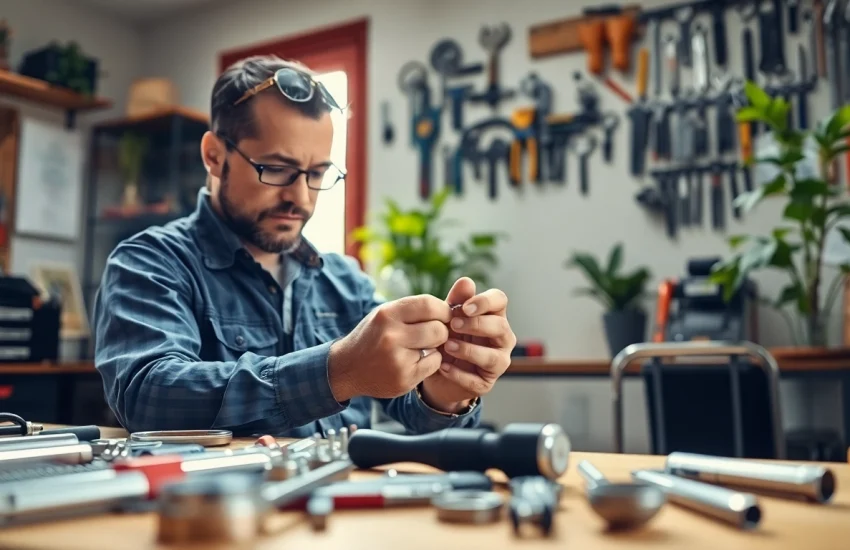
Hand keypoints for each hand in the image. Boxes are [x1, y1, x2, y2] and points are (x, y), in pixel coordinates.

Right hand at [328, 294, 451, 400]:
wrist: (347, 368)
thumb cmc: (373, 336)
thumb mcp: (386, 315)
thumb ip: (414, 309)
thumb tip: (454, 308)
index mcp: (387, 314)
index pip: (429, 304)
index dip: (443, 310)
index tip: (443, 315)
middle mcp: (391, 335)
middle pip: (438, 328)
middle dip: (442, 330)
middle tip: (434, 334)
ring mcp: (397, 359)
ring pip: (438, 347)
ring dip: (436, 346)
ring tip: (422, 346)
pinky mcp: (404, 379)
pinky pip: (434, 364)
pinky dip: (430, 362)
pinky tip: (415, 361)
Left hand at [420, 277, 515, 412]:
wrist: (435, 370)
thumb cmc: (448, 336)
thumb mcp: (447, 317)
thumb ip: (456, 301)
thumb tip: (466, 281)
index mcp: (494, 315)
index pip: (500, 300)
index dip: (485, 302)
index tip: (464, 308)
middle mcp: (502, 338)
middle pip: (500, 327)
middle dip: (476, 325)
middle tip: (452, 326)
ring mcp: (498, 361)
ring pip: (494, 357)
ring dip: (469, 350)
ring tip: (447, 347)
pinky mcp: (486, 383)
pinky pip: (477, 380)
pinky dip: (459, 374)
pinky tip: (443, 366)